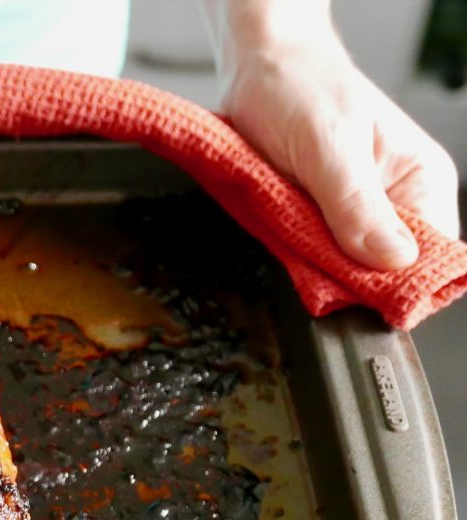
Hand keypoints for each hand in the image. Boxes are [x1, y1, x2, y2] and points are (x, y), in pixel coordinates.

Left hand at [216, 15, 459, 270]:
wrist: (258, 67)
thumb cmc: (300, 88)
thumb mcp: (327, 147)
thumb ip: (356, 206)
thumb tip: (395, 260)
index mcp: (422, 182)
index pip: (429, 258)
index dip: (393, 282)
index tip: (353, 286)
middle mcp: (395, 203)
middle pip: (382, 273)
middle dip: (344, 274)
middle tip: (307, 248)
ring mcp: (355, 215)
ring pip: (342, 269)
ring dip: (312, 262)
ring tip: (288, 227)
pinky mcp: (319, 219)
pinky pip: (311, 255)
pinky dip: (292, 251)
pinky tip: (278, 229)